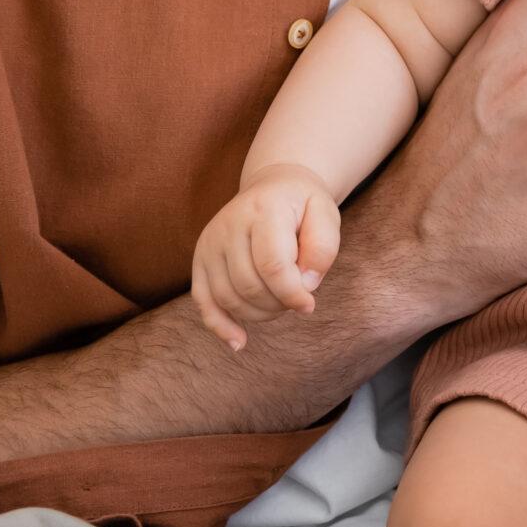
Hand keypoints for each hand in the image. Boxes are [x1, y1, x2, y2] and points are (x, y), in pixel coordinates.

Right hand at [191, 163, 340, 351]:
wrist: (274, 185)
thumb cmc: (304, 205)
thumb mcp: (326, 214)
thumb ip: (323, 248)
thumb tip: (305, 285)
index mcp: (263, 209)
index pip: (272, 266)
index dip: (292, 294)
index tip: (309, 304)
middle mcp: (229, 224)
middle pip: (249, 285)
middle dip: (277, 304)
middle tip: (296, 300)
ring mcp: (210, 241)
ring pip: (228, 297)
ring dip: (257, 314)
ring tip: (279, 304)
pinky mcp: (200, 257)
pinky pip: (203, 300)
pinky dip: (219, 325)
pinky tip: (239, 342)